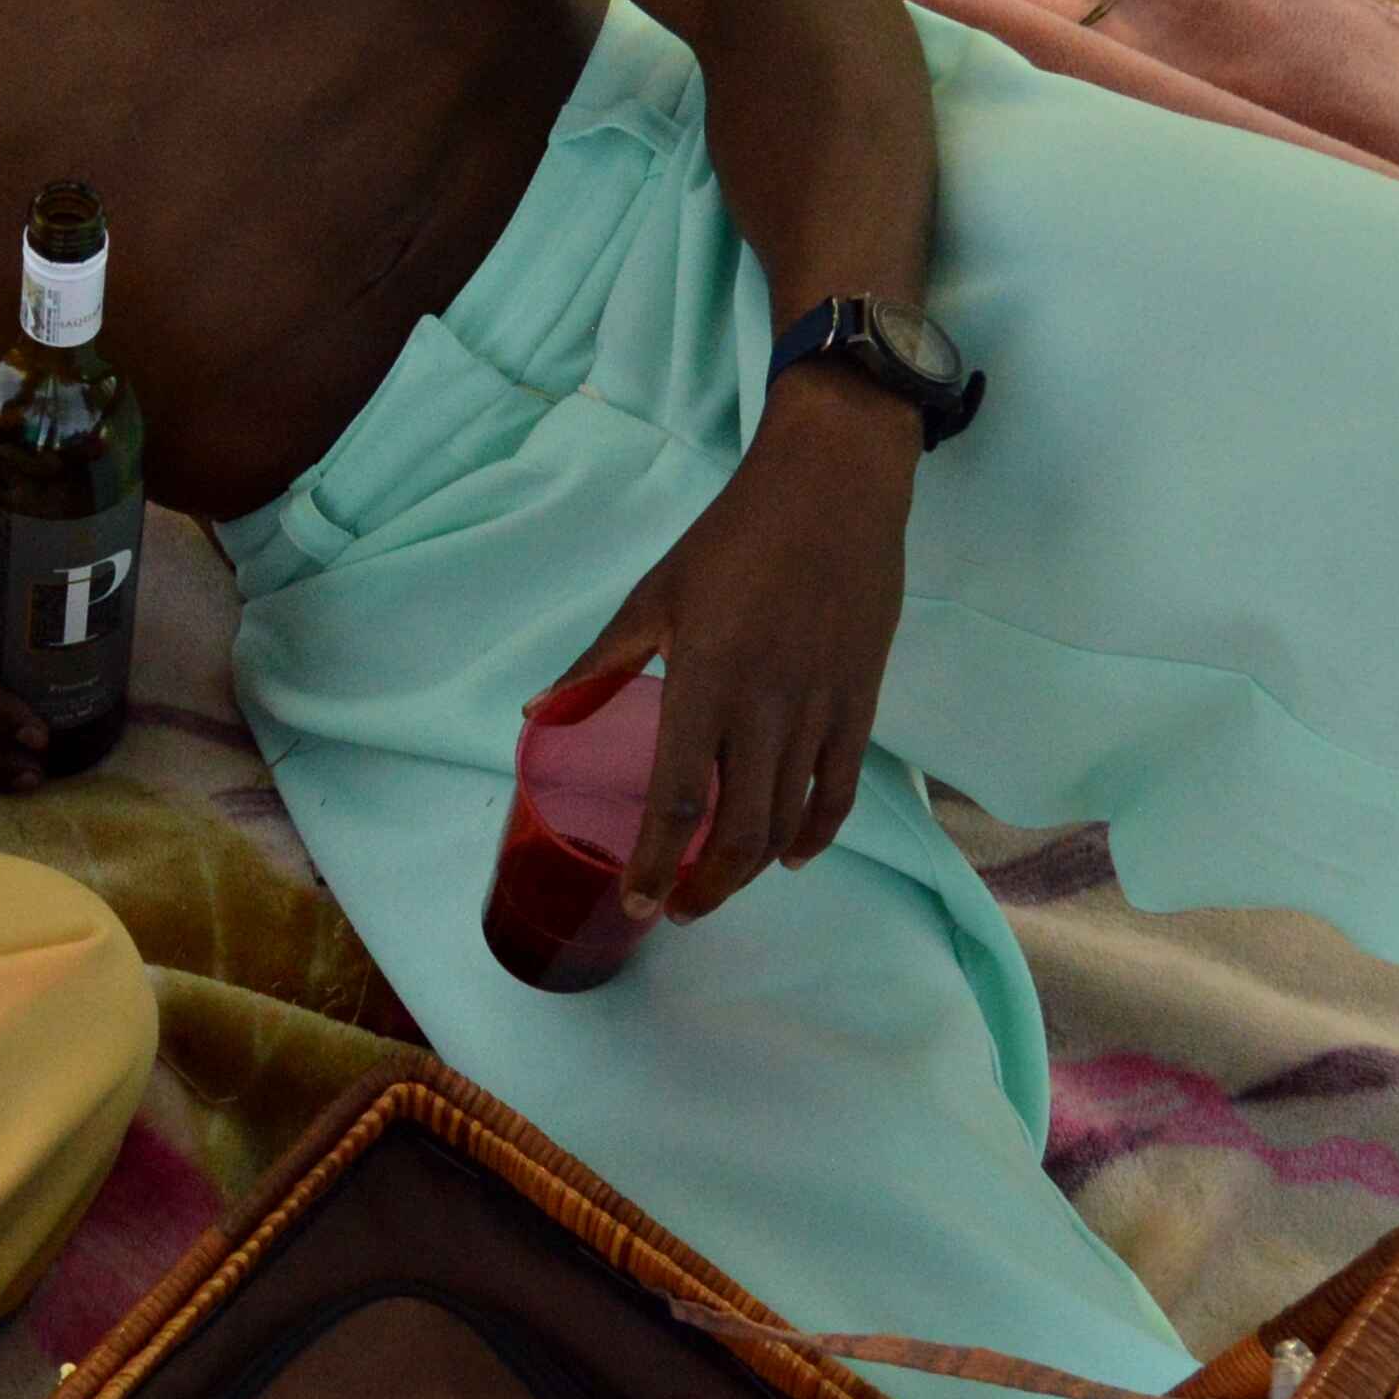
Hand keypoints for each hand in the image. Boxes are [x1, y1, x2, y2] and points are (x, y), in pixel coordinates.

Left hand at [549, 373, 917, 925]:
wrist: (833, 489)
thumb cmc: (732, 539)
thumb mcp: (654, 596)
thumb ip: (600, 665)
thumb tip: (536, 715)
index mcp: (707, 680)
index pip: (680, 799)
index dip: (657, 863)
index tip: (638, 903)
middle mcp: (766, 707)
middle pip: (741, 829)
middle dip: (707, 885)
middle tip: (677, 909)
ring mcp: (821, 708)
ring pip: (789, 819)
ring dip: (751, 869)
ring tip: (718, 886)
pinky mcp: (861, 702)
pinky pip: (839, 789)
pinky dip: (816, 834)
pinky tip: (790, 856)